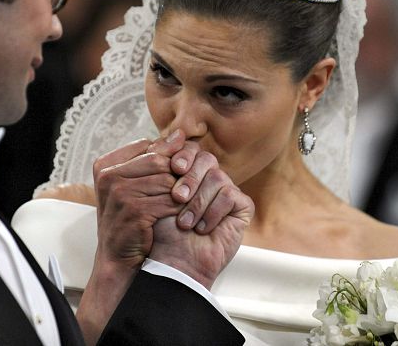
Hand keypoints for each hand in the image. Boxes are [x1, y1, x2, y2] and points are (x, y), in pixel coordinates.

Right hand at [77, 131, 186, 343]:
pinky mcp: (136, 211)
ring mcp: (120, 193)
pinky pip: (171, 200)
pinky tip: (187, 213)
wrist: (118, 262)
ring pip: (168, 179)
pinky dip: (183, 207)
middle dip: (178, 172)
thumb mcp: (132, 187)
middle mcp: (109, 176)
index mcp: (105, 166)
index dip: (168, 155)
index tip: (181, 167)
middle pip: (159, 160)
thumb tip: (180, 135)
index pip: (147, 147)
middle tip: (191, 183)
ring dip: (184, 190)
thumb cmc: (127, 222)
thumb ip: (151, 161)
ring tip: (191, 199)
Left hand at [149, 150, 254, 289]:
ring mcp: (227, 192)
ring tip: (185, 223)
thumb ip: (161, 165)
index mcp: (189, 172)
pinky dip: (213, 212)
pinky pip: (232, 195)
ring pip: (218, 177)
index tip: (173, 169)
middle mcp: (209, 179)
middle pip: (206, 159)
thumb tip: (169, 136)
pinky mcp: (242, 208)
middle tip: (177, 197)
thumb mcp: (155, 195)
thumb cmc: (162, 231)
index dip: (183, 155)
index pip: (191, 149)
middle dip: (190, 178)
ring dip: (198, 202)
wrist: (174, 261)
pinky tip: (203, 229)